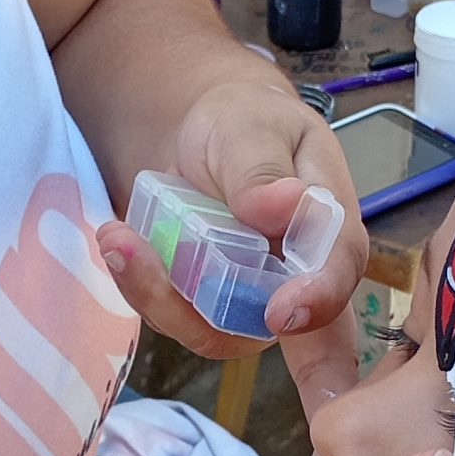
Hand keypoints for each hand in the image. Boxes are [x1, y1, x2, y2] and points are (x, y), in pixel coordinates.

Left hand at [98, 72, 367, 404]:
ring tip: (117, 239)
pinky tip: (118, 237)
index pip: (337, 275)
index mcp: (331, 235)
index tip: (282, 313)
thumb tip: (287, 203)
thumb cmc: (249, 125)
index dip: (318, 300)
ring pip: (210, 330)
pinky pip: (172, 312)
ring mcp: (246, 301)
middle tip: (152, 276)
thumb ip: (265, 168)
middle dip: (208, 321)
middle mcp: (295, 282)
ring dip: (156, 294)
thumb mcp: (255, 129)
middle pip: (270, 325)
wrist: (209, 134)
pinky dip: (139, 282)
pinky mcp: (202, 305)